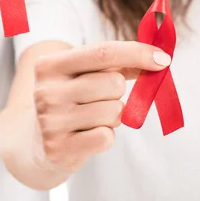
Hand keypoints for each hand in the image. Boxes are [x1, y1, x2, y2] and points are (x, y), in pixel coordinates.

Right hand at [32, 41, 170, 173]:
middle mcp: (46, 91)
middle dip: (117, 92)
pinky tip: (87, 135)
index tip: (163, 59)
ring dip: (112, 116)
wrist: (36, 141)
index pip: (103, 53)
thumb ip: (119, 63)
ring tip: (91, 118)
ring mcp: (51, 121)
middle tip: (99, 99)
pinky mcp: (58, 148)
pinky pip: (106, 137)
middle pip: (113, 83)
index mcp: (50, 65)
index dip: (138, 53)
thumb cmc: (71, 99)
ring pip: (114, 112)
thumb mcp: (84, 74)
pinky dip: (106, 136)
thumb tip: (158, 59)